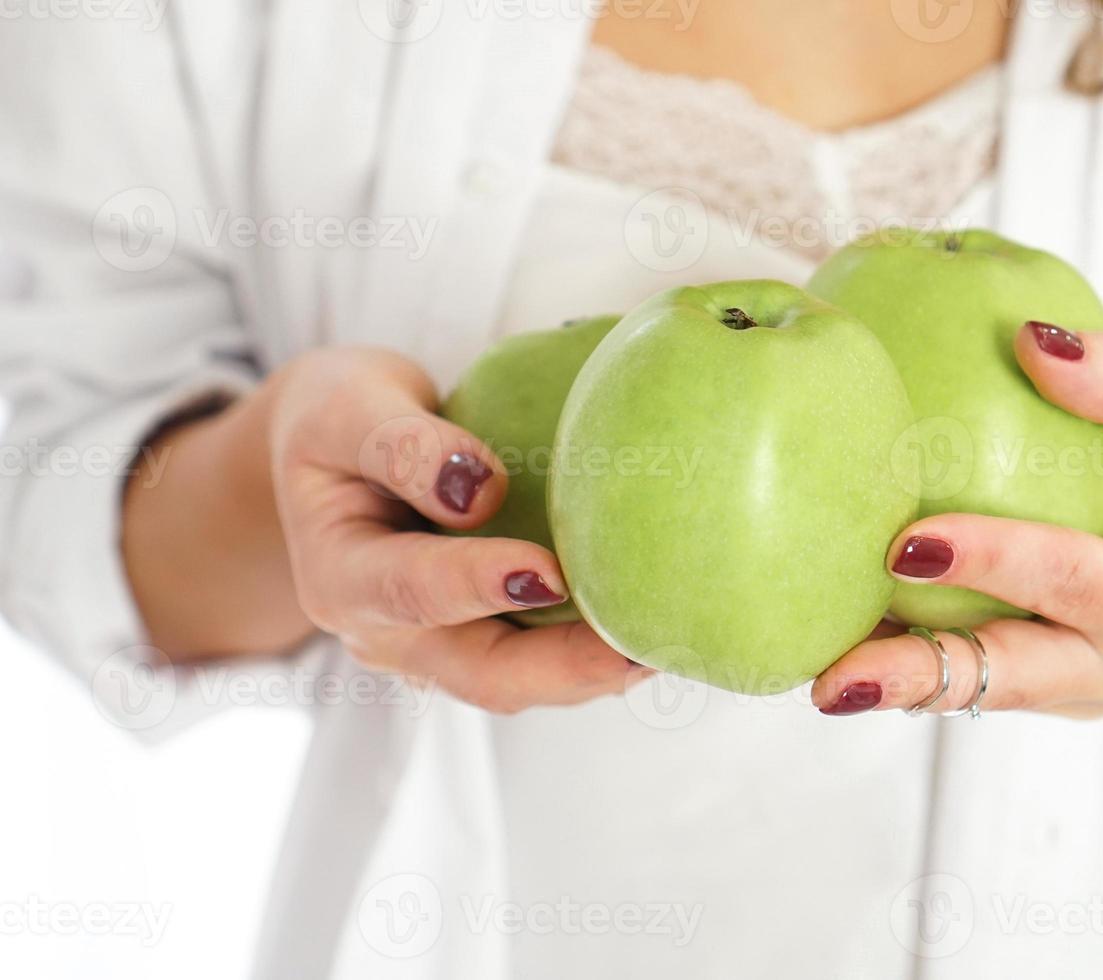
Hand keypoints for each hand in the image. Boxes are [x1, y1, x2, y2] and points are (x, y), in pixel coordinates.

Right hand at [127, 346, 646, 713]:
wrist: (328, 454)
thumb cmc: (337, 420)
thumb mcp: (345, 408)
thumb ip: (402, 445)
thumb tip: (480, 487)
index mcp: (342, 577)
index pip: (414, 591)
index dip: (479, 585)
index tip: (548, 573)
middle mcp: (389, 636)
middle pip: (484, 675)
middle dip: (569, 669)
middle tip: (646, 645)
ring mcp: (437, 650)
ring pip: (523, 682)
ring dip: (596, 671)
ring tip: (671, 641)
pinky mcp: (480, 641)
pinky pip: (541, 662)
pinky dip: (595, 651)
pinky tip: (657, 624)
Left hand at [811, 321, 1102, 718]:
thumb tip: (1031, 340)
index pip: (1072, 581)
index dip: (994, 562)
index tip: (907, 542)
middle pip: (1006, 677)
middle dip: (917, 679)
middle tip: (832, 676)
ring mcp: (1075, 686)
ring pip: (974, 690)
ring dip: (894, 681)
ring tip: (810, 674)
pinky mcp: (1039, 683)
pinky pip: (966, 673)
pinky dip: (905, 656)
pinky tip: (830, 632)